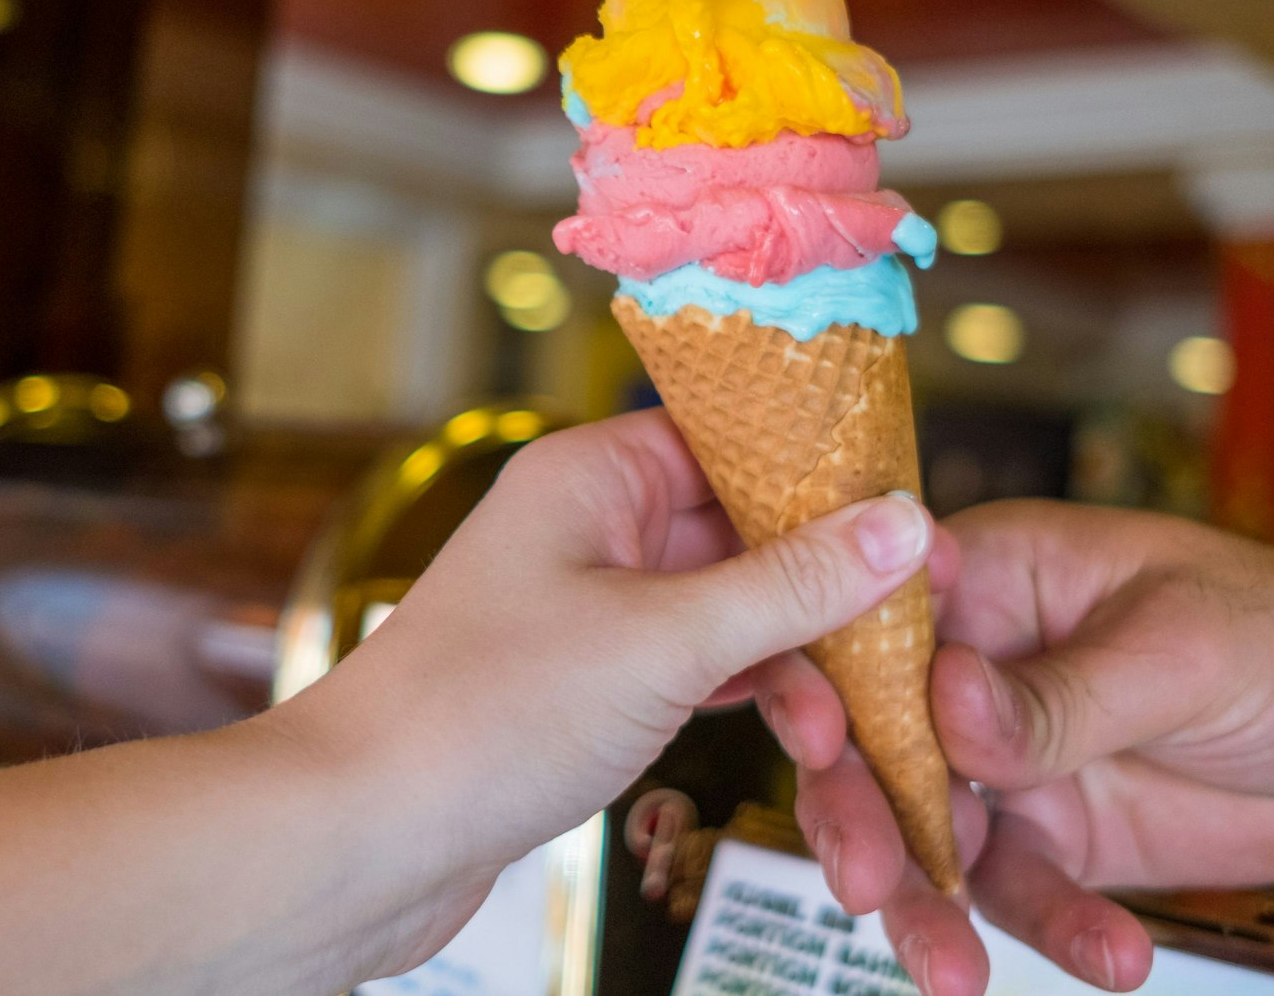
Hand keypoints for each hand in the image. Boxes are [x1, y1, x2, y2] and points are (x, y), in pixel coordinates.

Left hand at [282, 409, 936, 983]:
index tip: (911, 514)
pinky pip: (693, 671)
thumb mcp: (664, 643)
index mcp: (592, 479)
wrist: (359, 836)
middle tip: (914, 626)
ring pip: (724, 610)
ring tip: (856, 717)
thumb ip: (790, 584)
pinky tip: (804, 736)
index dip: (827, 474)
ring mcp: (585, 613)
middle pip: (740, 528)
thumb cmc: (479, 716)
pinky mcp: (583, 689)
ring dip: (794, 656)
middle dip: (826, 582)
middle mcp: (587, 532)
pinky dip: (749, 696)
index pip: (731, 438)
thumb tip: (899, 525)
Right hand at [768, 499, 1273, 994]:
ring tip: (950, 976)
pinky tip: (1113, 958)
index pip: (877, 618)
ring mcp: (1011, 762)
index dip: (824, 671)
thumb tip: (946, 700)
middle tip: (864, 880)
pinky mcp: (1058, 839)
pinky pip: (1027, 895)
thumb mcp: (1184, 648)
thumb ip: (1062, 692)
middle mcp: (978, 670)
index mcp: (996, 579)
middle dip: (859, 815)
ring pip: (931, 839)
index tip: (812, 736)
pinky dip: (1057, 932)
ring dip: (931, 907)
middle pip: (878, 741)